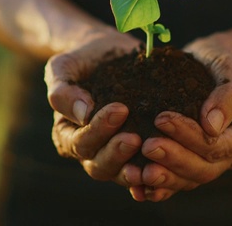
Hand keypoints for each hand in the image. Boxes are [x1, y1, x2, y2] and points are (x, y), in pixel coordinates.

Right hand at [45, 30, 142, 184]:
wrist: (109, 54)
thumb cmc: (83, 60)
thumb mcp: (64, 67)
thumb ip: (63, 90)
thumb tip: (84, 114)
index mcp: (68, 135)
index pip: (80, 142)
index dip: (99, 130)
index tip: (120, 109)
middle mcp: (91, 150)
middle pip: (100, 165)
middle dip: (117, 153)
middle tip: (136, 138)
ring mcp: (116, 154)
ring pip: (122, 173)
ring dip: (136, 170)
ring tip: (153, 163)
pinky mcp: (139, 152)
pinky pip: (145, 170)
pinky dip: (155, 175)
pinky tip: (168, 169)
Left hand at [129, 33, 231, 201]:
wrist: (205, 63)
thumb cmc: (217, 60)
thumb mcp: (226, 67)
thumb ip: (226, 95)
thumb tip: (212, 127)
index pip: (217, 144)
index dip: (189, 136)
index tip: (161, 119)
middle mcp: (231, 154)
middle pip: (204, 169)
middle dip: (174, 159)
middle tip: (147, 146)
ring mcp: (210, 162)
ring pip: (189, 180)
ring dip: (164, 179)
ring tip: (137, 172)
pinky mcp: (190, 163)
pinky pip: (176, 181)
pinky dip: (157, 186)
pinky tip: (136, 186)